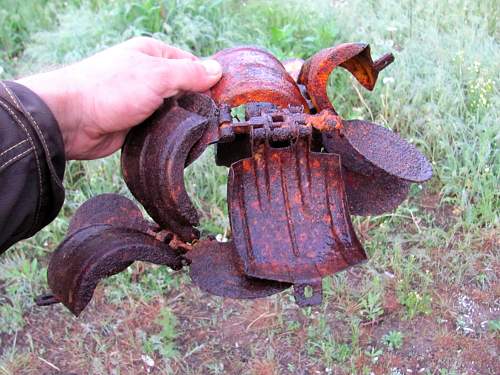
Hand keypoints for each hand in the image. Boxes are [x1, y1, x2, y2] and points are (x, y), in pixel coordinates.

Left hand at [17, 37, 221, 159]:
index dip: (207, 80)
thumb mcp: (156, 75)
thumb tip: (217, 69)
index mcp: (152, 55)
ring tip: (200, 135)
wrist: (71, 120)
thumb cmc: (110, 89)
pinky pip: (162, 129)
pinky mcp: (137, 124)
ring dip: (184, 123)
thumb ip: (189, 74)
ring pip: (174, 112)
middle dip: (197, 104)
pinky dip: (171, 135)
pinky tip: (182, 143)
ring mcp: (142, 101)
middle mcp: (148, 76)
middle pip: (184, 90)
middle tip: (214, 121)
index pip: (190, 64)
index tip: (222, 98)